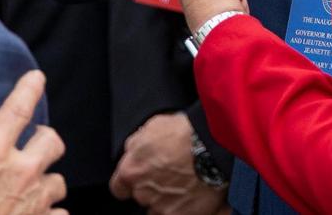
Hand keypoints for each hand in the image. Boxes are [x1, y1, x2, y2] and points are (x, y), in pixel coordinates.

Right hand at [0, 69, 65, 214]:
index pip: (19, 108)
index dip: (30, 87)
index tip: (36, 77)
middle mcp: (22, 172)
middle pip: (52, 139)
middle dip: (45, 141)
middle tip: (32, 146)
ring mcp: (36, 200)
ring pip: (58, 179)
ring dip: (48, 181)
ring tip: (33, 186)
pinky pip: (60, 212)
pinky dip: (52, 214)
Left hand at [109, 112, 227, 214]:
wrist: (212, 145)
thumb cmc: (184, 131)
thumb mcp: (153, 126)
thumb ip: (137, 144)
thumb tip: (133, 151)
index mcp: (131, 171)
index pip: (119, 187)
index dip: (129, 182)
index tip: (139, 178)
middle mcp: (143, 193)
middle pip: (142, 196)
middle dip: (152, 187)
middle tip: (170, 172)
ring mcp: (161, 207)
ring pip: (159, 208)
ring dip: (168, 198)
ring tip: (185, 181)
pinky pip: (178, 213)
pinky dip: (184, 206)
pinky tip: (194, 191)